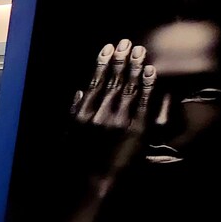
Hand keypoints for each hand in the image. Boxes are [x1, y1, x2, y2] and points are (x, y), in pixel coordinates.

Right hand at [68, 39, 166, 178]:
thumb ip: (74, 109)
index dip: (103, 62)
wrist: (91, 178)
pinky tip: (151, 72)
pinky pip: (144, 103)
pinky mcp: (136, 129)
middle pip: (115, 80)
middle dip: (122, 60)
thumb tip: (80, 90)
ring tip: (141, 51)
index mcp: (85, 111)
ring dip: (136, 67)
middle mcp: (102, 112)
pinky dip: (148, 86)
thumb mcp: (69, 131)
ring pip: (130, 87)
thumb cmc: (77, 155)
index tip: (109, 48)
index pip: (96, 80)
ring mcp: (120, 120)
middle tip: (128, 43)